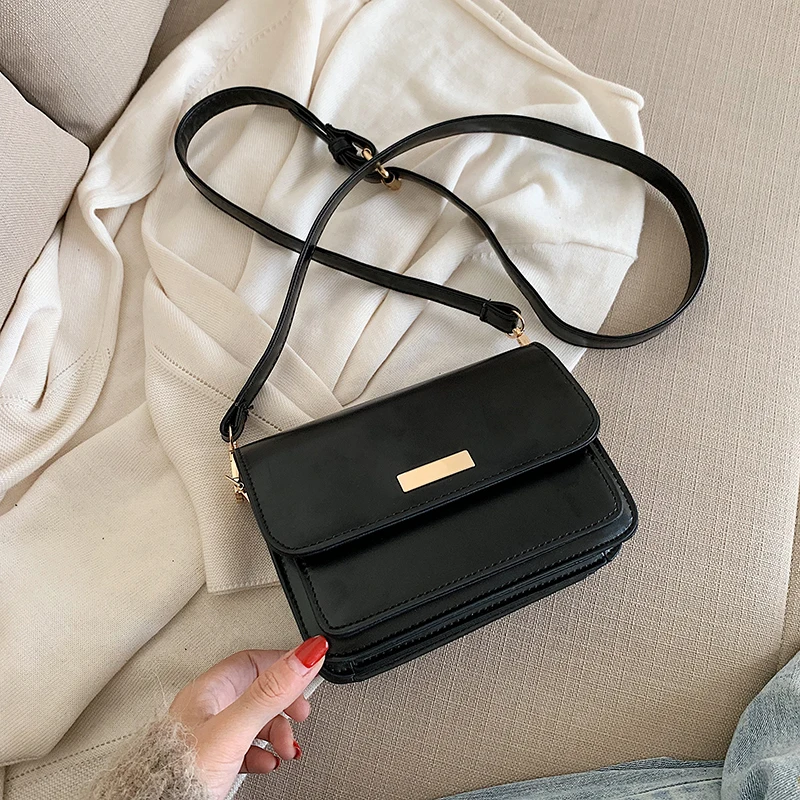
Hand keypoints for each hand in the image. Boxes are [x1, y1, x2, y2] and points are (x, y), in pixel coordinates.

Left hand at [169, 636, 328, 799]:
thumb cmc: (180, 774)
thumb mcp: (235, 728)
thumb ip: (271, 691)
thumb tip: (305, 655)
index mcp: (208, 691)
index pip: (253, 661)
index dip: (282, 665)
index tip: (307, 672)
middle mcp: (205, 710)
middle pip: (257, 692)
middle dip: (284, 704)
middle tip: (300, 714)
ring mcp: (207, 736)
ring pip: (252, 722)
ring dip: (276, 732)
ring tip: (285, 749)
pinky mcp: (210, 761)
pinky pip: (243, 748)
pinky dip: (261, 753)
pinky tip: (266, 763)